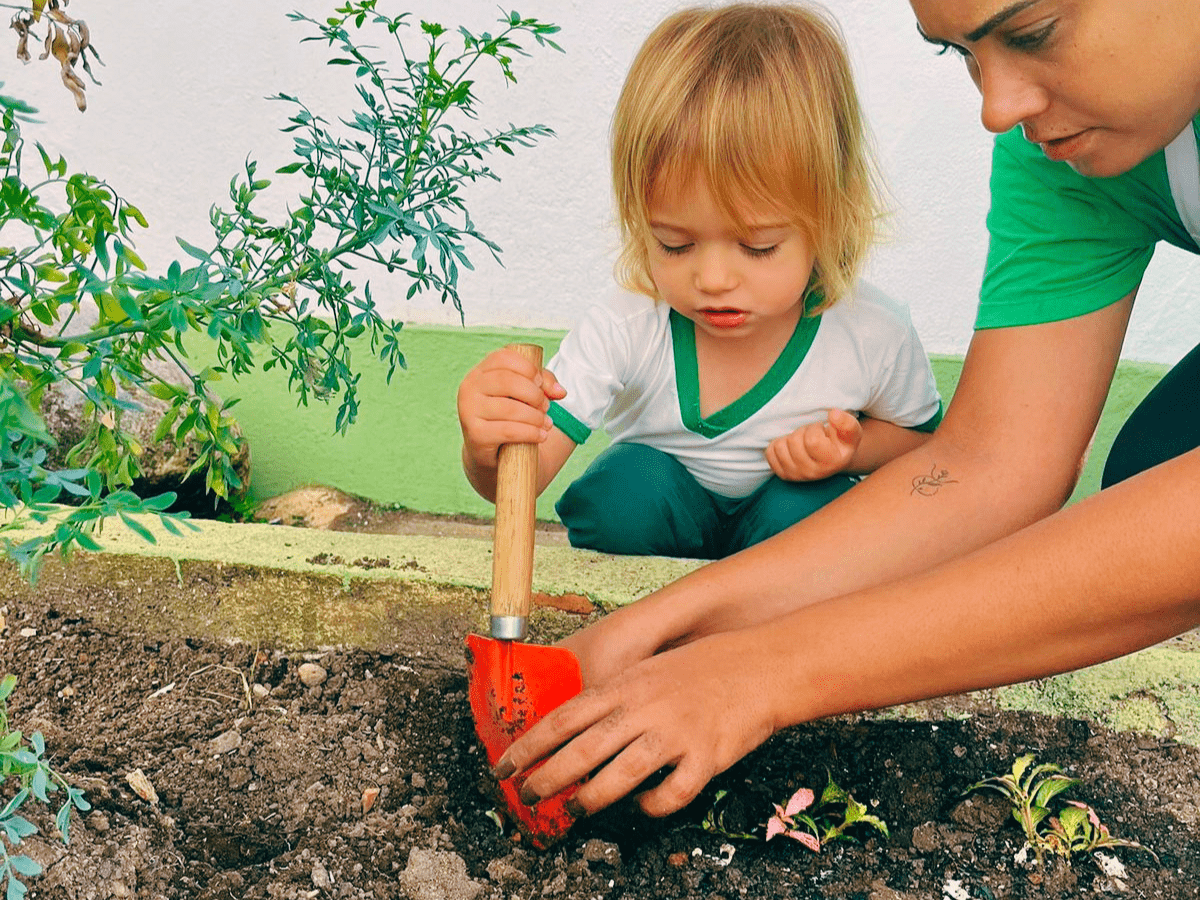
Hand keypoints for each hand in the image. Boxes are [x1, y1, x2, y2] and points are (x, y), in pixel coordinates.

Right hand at [457, 347, 565, 472]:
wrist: (491, 453)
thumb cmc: (508, 416)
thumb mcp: (525, 394)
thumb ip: (543, 383)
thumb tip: (560, 392)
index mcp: (480, 372)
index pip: (503, 357)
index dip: (527, 368)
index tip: (540, 383)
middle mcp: (469, 387)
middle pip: (507, 381)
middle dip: (534, 394)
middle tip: (546, 407)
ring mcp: (468, 410)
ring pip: (509, 408)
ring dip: (535, 416)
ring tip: (546, 423)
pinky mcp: (475, 434)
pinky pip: (508, 430)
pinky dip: (530, 433)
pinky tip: (540, 435)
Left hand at [495, 629, 778, 818]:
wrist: (760, 666)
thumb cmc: (701, 667)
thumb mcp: (647, 670)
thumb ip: (613, 696)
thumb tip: (570, 727)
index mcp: (625, 685)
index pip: (563, 717)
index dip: (529, 745)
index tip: (504, 766)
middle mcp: (644, 707)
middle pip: (582, 749)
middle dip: (547, 777)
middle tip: (527, 797)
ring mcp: (675, 732)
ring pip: (620, 775)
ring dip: (591, 797)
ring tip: (575, 808)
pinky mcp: (705, 757)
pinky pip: (671, 793)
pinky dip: (652, 806)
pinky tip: (644, 807)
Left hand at [766, 408, 861, 480]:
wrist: (834, 458)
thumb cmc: (841, 442)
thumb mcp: (851, 431)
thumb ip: (846, 423)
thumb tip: (833, 414)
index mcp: (832, 462)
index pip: (811, 440)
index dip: (814, 428)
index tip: (821, 429)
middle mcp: (814, 473)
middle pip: (794, 442)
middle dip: (802, 431)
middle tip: (812, 434)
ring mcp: (797, 476)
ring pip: (780, 446)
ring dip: (790, 437)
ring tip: (803, 440)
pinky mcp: (784, 474)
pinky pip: (770, 453)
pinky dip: (778, 445)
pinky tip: (791, 447)